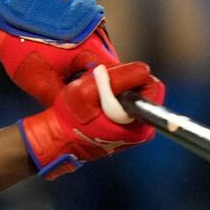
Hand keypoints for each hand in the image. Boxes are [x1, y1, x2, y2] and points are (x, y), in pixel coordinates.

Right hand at [19, 62, 162, 178]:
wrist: (57, 140)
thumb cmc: (71, 118)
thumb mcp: (90, 90)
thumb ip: (119, 77)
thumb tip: (142, 70)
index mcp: (139, 124)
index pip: (152, 85)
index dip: (131, 76)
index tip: (110, 80)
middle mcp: (141, 131)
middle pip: (143, 90)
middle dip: (123, 83)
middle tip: (101, 87)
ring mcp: (132, 133)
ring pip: (132, 97)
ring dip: (115, 90)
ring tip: (95, 97)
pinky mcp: (122, 132)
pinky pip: (123, 107)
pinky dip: (111, 101)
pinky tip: (96, 104)